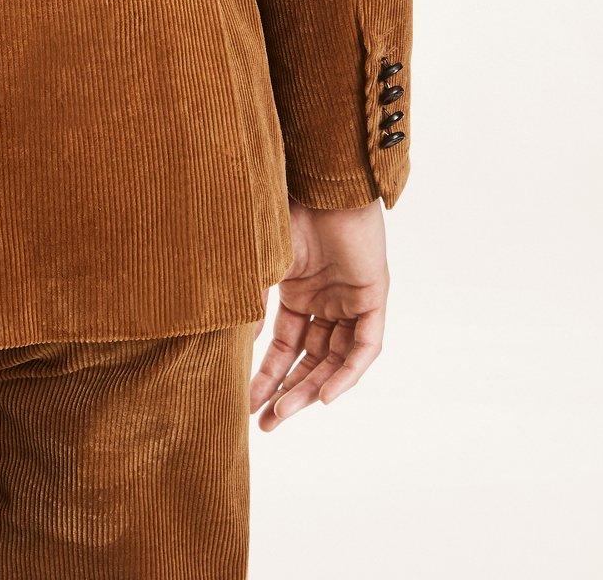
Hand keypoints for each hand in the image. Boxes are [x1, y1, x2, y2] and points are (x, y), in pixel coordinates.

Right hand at [249, 197, 387, 430]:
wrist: (320, 179)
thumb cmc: (287, 210)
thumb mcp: (261, 264)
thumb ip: (250, 305)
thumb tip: (229, 347)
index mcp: (297, 291)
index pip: (283, 346)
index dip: (267, 375)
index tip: (247, 404)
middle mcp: (326, 300)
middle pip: (310, 359)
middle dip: (289, 392)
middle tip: (268, 423)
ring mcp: (350, 299)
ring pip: (335, 359)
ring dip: (312, 388)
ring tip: (285, 413)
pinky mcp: (374, 296)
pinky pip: (365, 347)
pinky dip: (348, 373)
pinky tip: (326, 395)